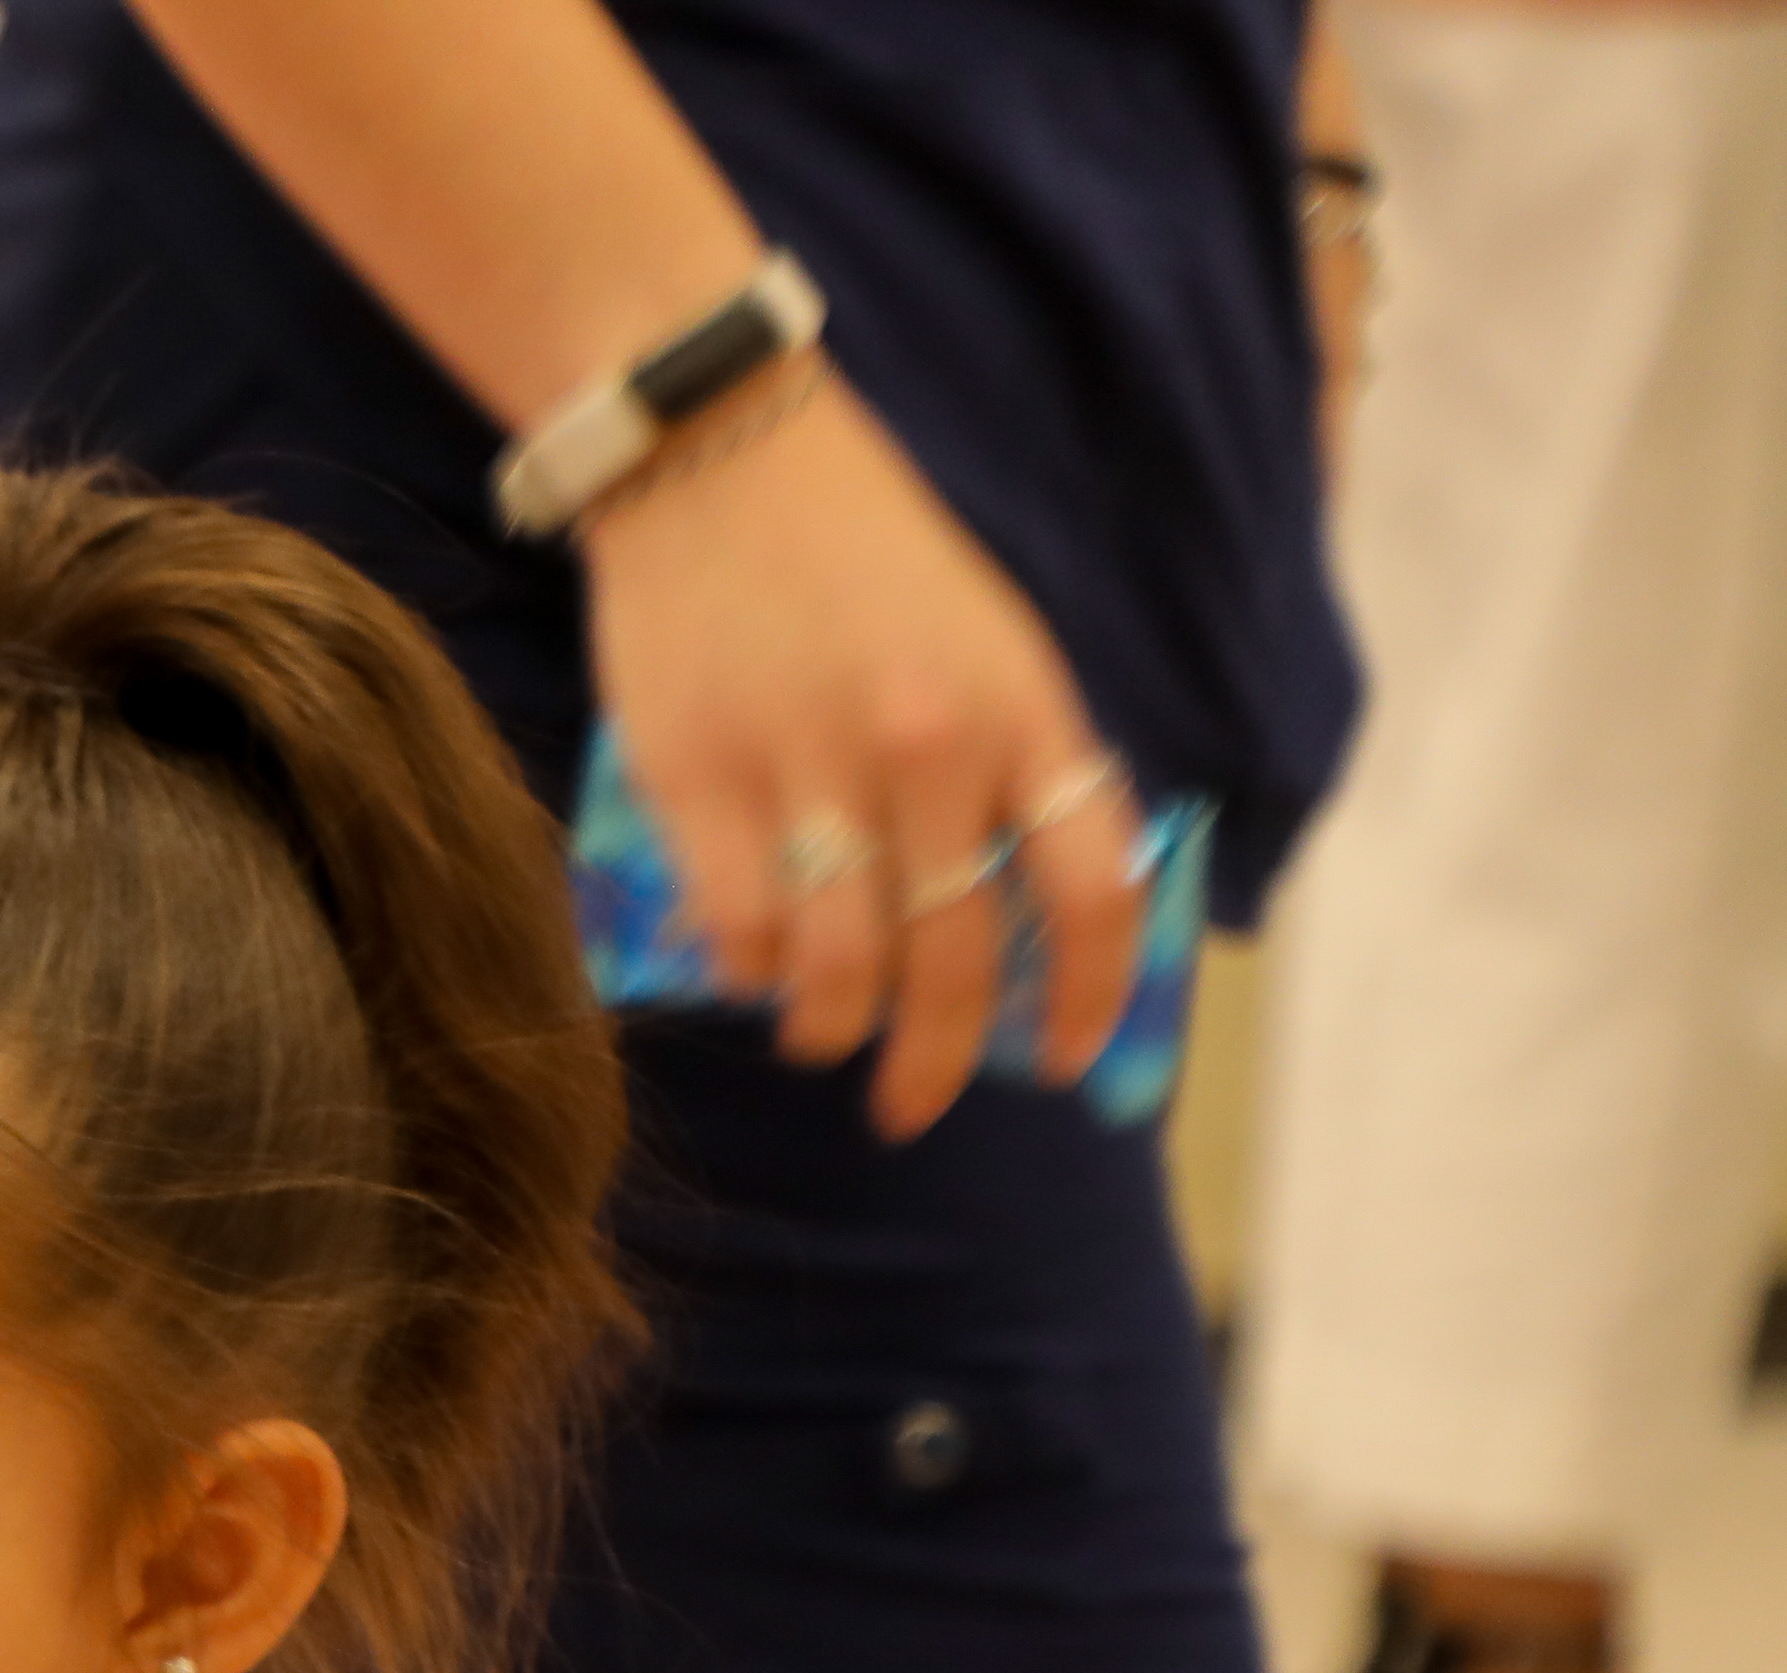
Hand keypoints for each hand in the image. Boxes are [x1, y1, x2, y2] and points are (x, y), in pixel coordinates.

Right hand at [582, 378, 1143, 1137]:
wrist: (719, 452)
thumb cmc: (857, 548)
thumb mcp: (980, 638)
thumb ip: (1004, 759)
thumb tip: (998, 906)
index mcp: (1020, 709)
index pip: (1089, 889)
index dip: (1087, 996)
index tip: (1065, 1061)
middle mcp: (927, 749)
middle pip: (950, 961)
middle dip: (932, 1061)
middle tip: (910, 1106)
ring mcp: (808, 768)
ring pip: (836, 968)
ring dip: (828, 1026)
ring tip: (815, 1029)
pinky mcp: (697, 779)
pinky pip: (735, 930)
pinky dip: (744, 970)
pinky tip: (744, 963)